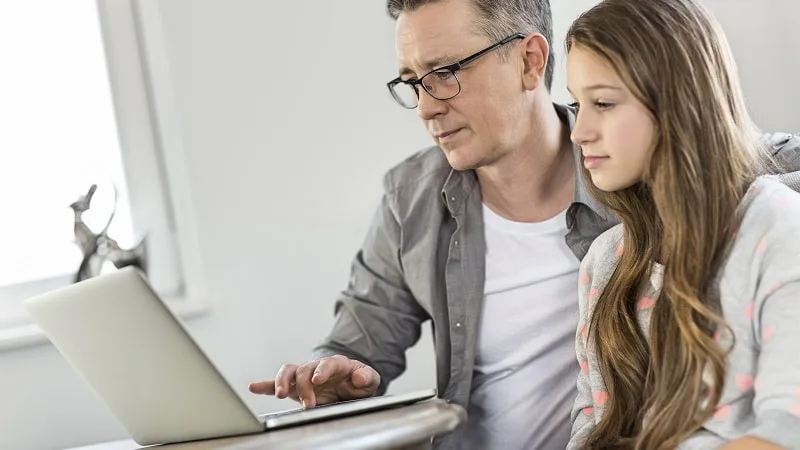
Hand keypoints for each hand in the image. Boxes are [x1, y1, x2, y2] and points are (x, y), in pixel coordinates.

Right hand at [248, 355, 380, 408]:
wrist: (351, 385)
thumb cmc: (359, 381)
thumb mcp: (370, 380)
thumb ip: (367, 377)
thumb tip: (358, 377)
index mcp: (337, 364)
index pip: (327, 363)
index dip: (321, 370)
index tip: (317, 380)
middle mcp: (317, 367)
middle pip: (305, 369)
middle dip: (305, 386)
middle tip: (309, 403)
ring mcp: (305, 376)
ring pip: (289, 371)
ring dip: (282, 382)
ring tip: (280, 395)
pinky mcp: (296, 386)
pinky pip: (278, 383)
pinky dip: (265, 385)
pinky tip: (254, 387)